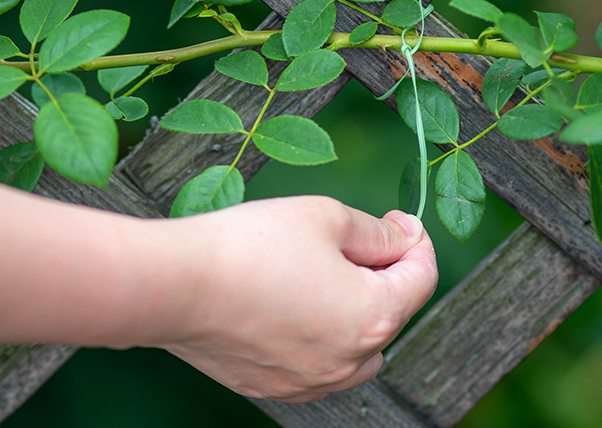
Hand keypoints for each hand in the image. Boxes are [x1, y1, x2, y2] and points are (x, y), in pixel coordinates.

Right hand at [157, 196, 437, 401]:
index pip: (422, 277)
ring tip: (327, 271)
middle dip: (386, 272)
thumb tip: (403, 239)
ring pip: (360, 346)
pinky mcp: (275, 385)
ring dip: (359, 309)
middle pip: (392, 312)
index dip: (416, 239)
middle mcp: (349, 361)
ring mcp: (311, 381)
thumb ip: (378, 232)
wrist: (179, 284)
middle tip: (358, 238)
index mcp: (374, 316)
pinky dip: (324, 333)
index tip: (398, 219)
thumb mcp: (329, 216)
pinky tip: (296, 300)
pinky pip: (321, 363)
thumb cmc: (254, 245)